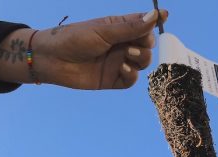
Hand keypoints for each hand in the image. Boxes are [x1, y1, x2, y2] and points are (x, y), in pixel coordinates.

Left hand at [35, 9, 167, 88]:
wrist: (52, 59)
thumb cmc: (75, 38)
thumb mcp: (104, 31)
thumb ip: (130, 27)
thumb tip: (156, 16)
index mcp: (119, 27)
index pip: (143, 24)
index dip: (154, 21)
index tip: (164, 17)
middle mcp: (121, 45)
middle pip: (147, 46)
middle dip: (146, 44)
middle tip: (136, 44)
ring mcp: (117, 62)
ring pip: (142, 63)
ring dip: (141, 59)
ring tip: (127, 56)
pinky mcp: (111, 79)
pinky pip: (131, 80)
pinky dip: (132, 75)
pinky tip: (123, 68)